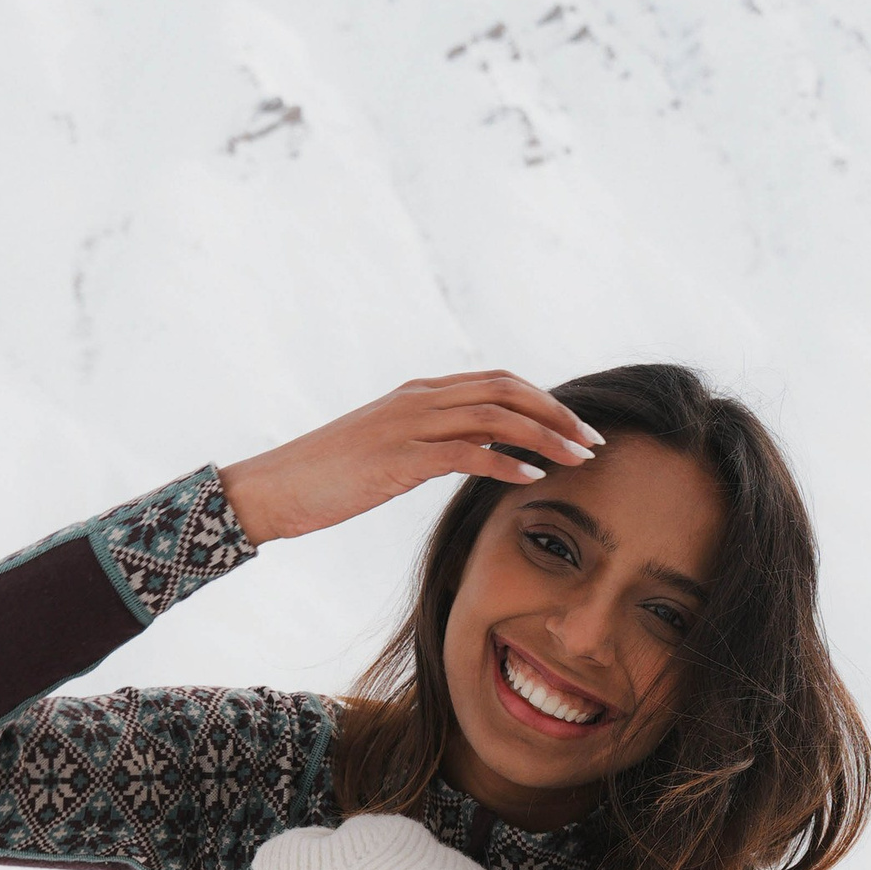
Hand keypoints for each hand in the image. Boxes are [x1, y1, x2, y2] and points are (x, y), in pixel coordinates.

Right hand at [218, 372, 601, 545]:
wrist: (276, 487)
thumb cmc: (328, 477)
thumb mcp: (388, 452)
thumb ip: (430, 444)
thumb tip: (474, 456)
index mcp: (420, 393)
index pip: (498, 382)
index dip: (544, 401)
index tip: (577, 427)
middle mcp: (420, 399)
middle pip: (507, 391)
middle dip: (557, 415)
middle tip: (594, 441)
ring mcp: (409, 424)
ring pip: (495, 417)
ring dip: (545, 437)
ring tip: (578, 460)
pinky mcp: (399, 457)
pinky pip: (465, 452)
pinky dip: (505, 462)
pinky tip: (532, 478)